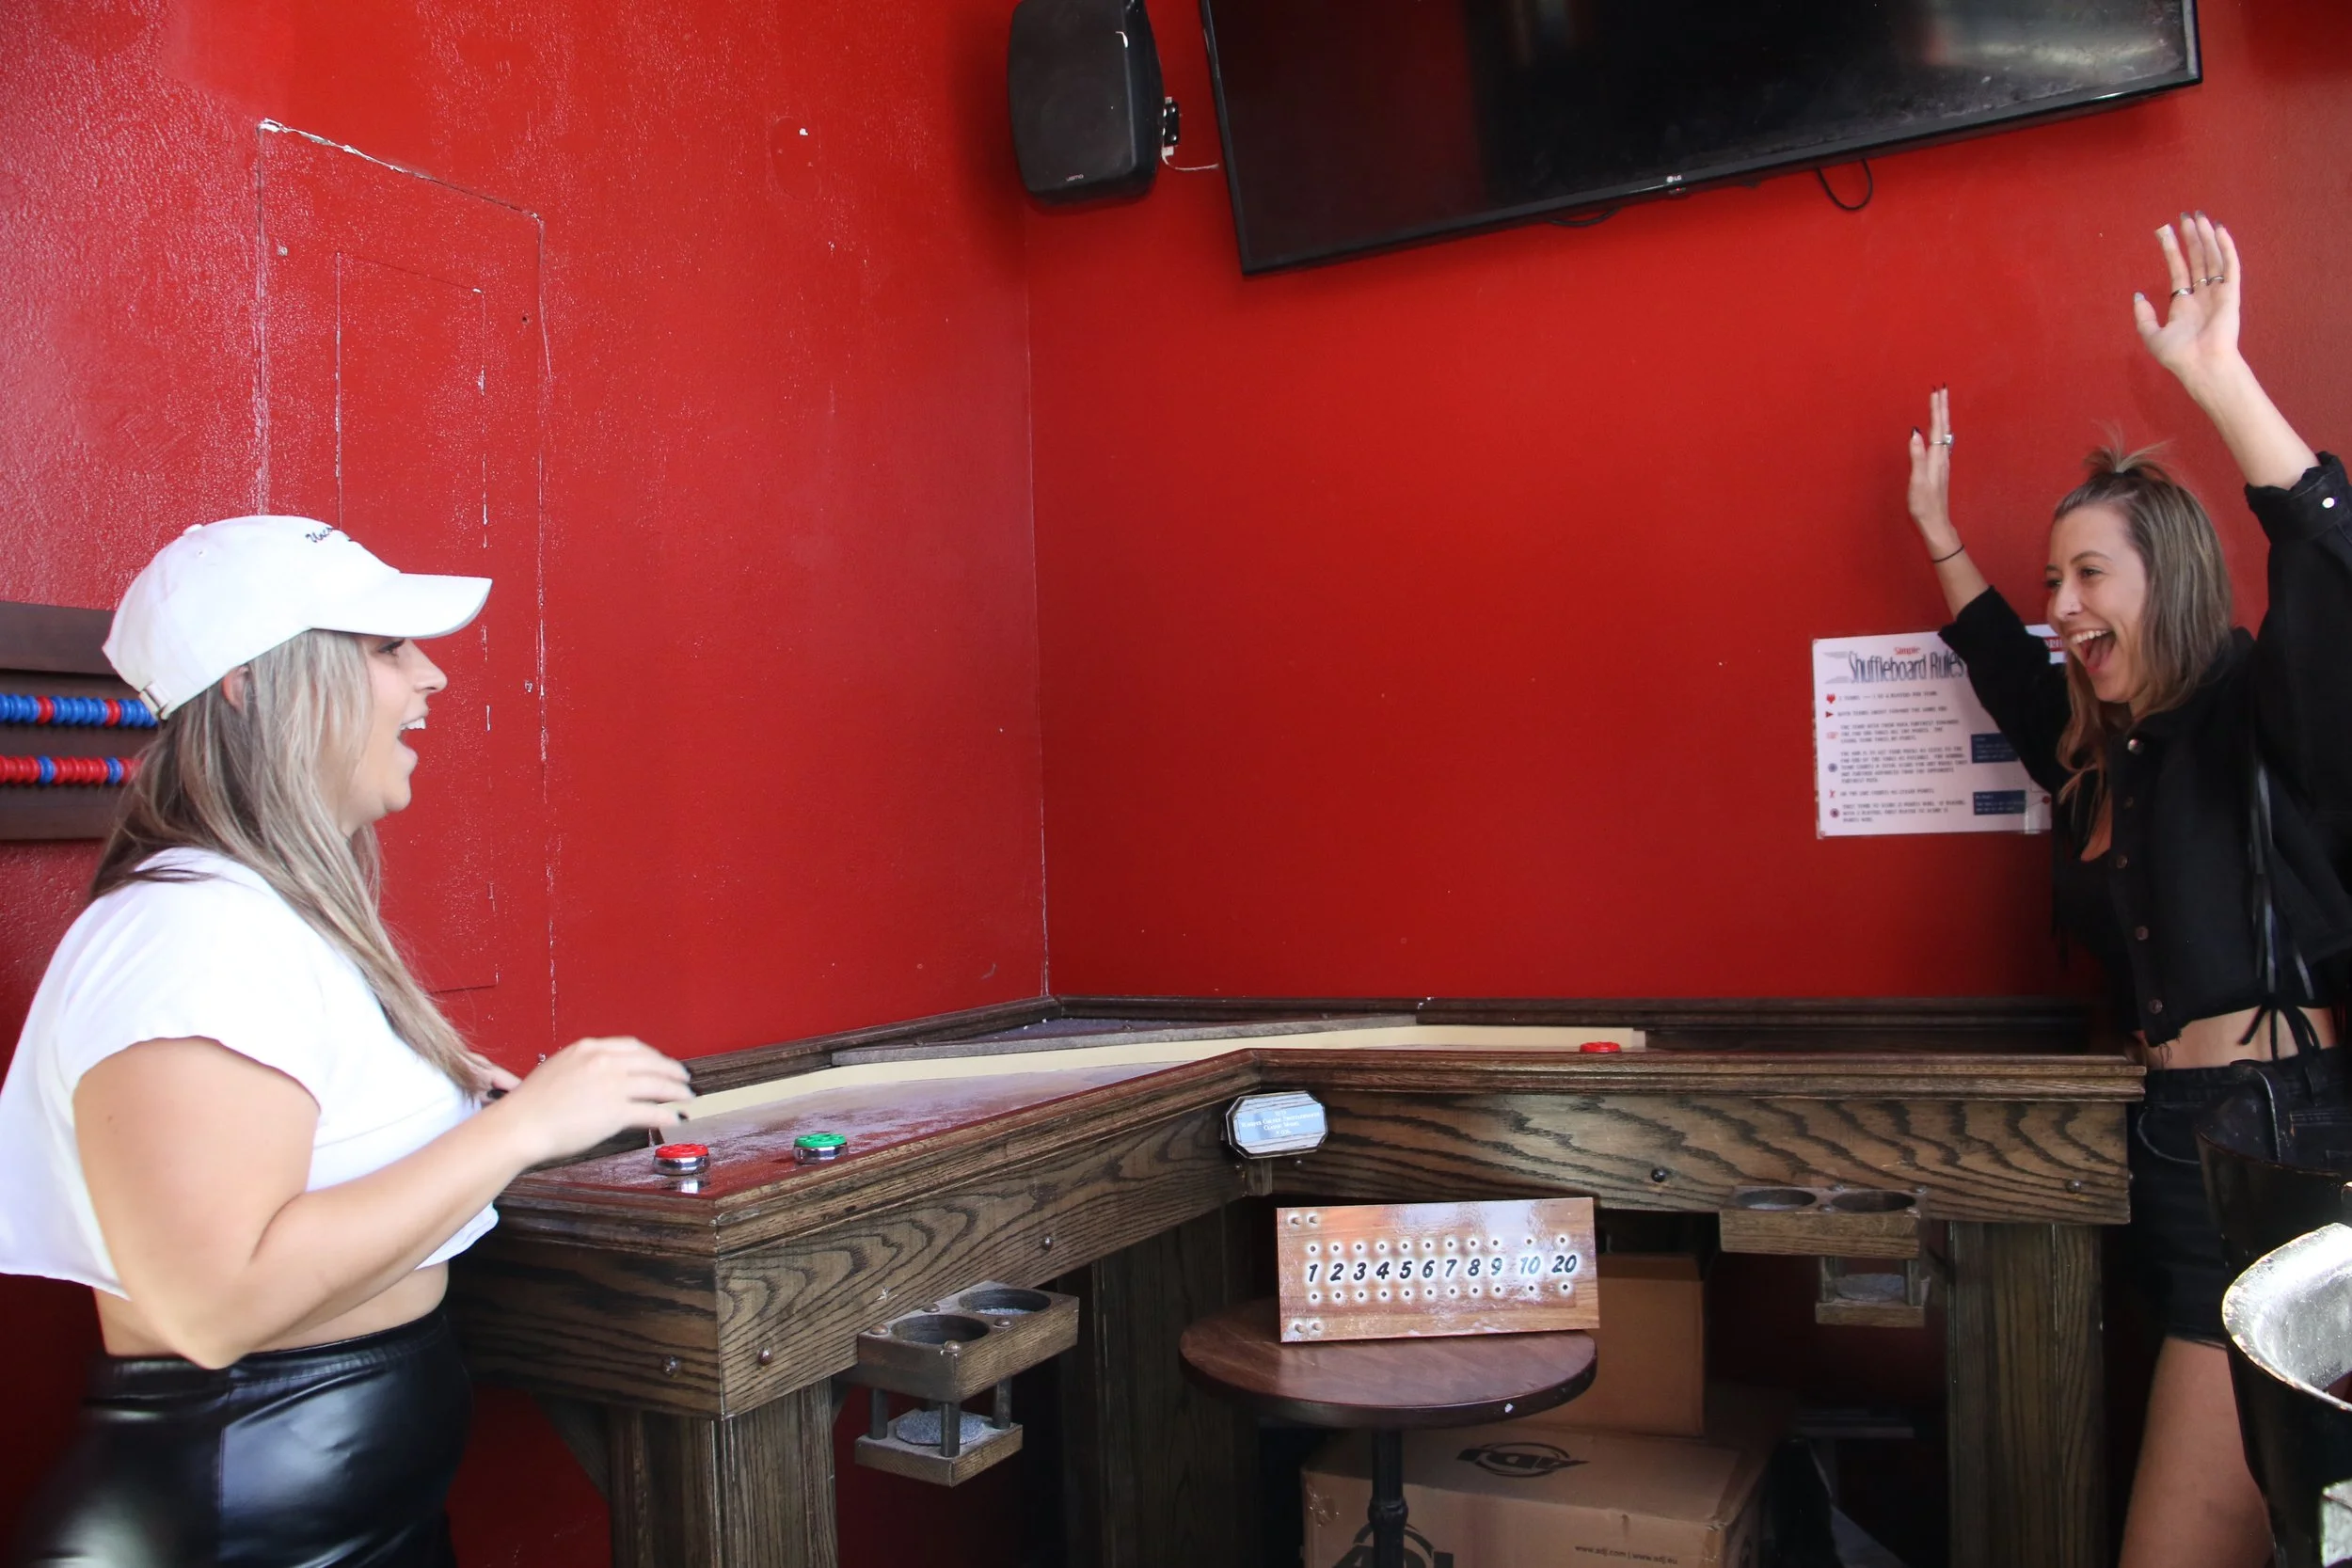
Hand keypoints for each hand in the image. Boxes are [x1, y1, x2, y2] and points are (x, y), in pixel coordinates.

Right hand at [487, 1036, 692, 1164]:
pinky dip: (667, 1115)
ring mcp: (611, 1086)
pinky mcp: (615, 1111)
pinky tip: (675, 1118)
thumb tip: (603, 1077)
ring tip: (687, 1098)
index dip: (653, 1055)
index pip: (632, 1047)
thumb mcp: (558, 1070)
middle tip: (684, 1079)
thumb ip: (584, 1068)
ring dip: (676, 1092)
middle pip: (651, 1063)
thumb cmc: (530, 1105)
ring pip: (657, 1085)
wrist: (519, 1125)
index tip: (661, 1062)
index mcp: (589, 1048)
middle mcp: (604, 1062)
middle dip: (672, 1071)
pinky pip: (651, 1112)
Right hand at [1906, 386, 1957, 553]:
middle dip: (1942, 408)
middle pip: (1944, 427)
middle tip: (1941, 390)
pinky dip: (1941, 430)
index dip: (1936, 409)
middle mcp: (1942, 457)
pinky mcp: (1940, 468)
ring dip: (1942, 417)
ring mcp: (1942, 462)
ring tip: (1940, 404)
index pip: (1938, 427)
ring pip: (1944, 433)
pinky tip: (1939, 430)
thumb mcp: (1918, 482)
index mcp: (1936, 458)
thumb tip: (1916, 432)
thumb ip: (1917, 457)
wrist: (1935, 521)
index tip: (1936, 392)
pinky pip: (1941, 442)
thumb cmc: (1924, 504)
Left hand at [2134, 213, 2243, 395]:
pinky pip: (2230, 266)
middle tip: (2185, 215)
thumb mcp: (2152, 336)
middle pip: (2196, 259)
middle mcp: (2203, 294)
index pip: (2178, 269)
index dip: (2173, 249)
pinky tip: (2219, 231)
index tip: (2166, 230)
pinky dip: (2225, 247)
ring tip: (2199, 217)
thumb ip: (2144, 316)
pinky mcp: (2231, 293)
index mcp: (2185, 303)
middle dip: (2191, 237)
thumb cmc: (2179, 355)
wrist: (2201, 365)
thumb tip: (2138, 295)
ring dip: (2205, 237)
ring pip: (2212, 258)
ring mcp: (2218, 292)